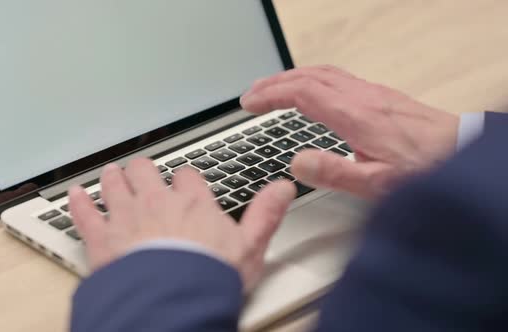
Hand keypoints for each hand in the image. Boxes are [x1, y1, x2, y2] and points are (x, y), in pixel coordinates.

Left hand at [68, 159, 295, 289]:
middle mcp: (156, 202)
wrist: (172, 301)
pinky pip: (84, 212)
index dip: (185, 178)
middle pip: (145, 171)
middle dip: (143, 170)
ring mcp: (125, 217)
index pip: (188, 176)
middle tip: (142, 172)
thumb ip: (266, 214)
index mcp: (192, 202)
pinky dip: (79, 201)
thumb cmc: (209, 277)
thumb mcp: (251, 246)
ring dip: (113, 178)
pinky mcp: (101, 238)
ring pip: (114, 183)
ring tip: (112, 174)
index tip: (185, 182)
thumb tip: (284, 188)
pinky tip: (76, 195)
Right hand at [241, 65, 458, 198]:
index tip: (248, 103)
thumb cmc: (423, 169)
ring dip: (292, 77)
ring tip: (272, 90)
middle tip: (250, 95)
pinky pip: (337, 77)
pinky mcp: (381, 97)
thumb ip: (334, 173)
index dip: (270, 94)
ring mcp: (372, 93)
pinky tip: (311, 93)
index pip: (302, 93)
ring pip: (324, 72)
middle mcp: (362, 96)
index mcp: (354, 114)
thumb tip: (296, 162)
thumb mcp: (376, 183)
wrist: (463, 153)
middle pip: (309, 76)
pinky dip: (312, 79)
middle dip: (274, 82)